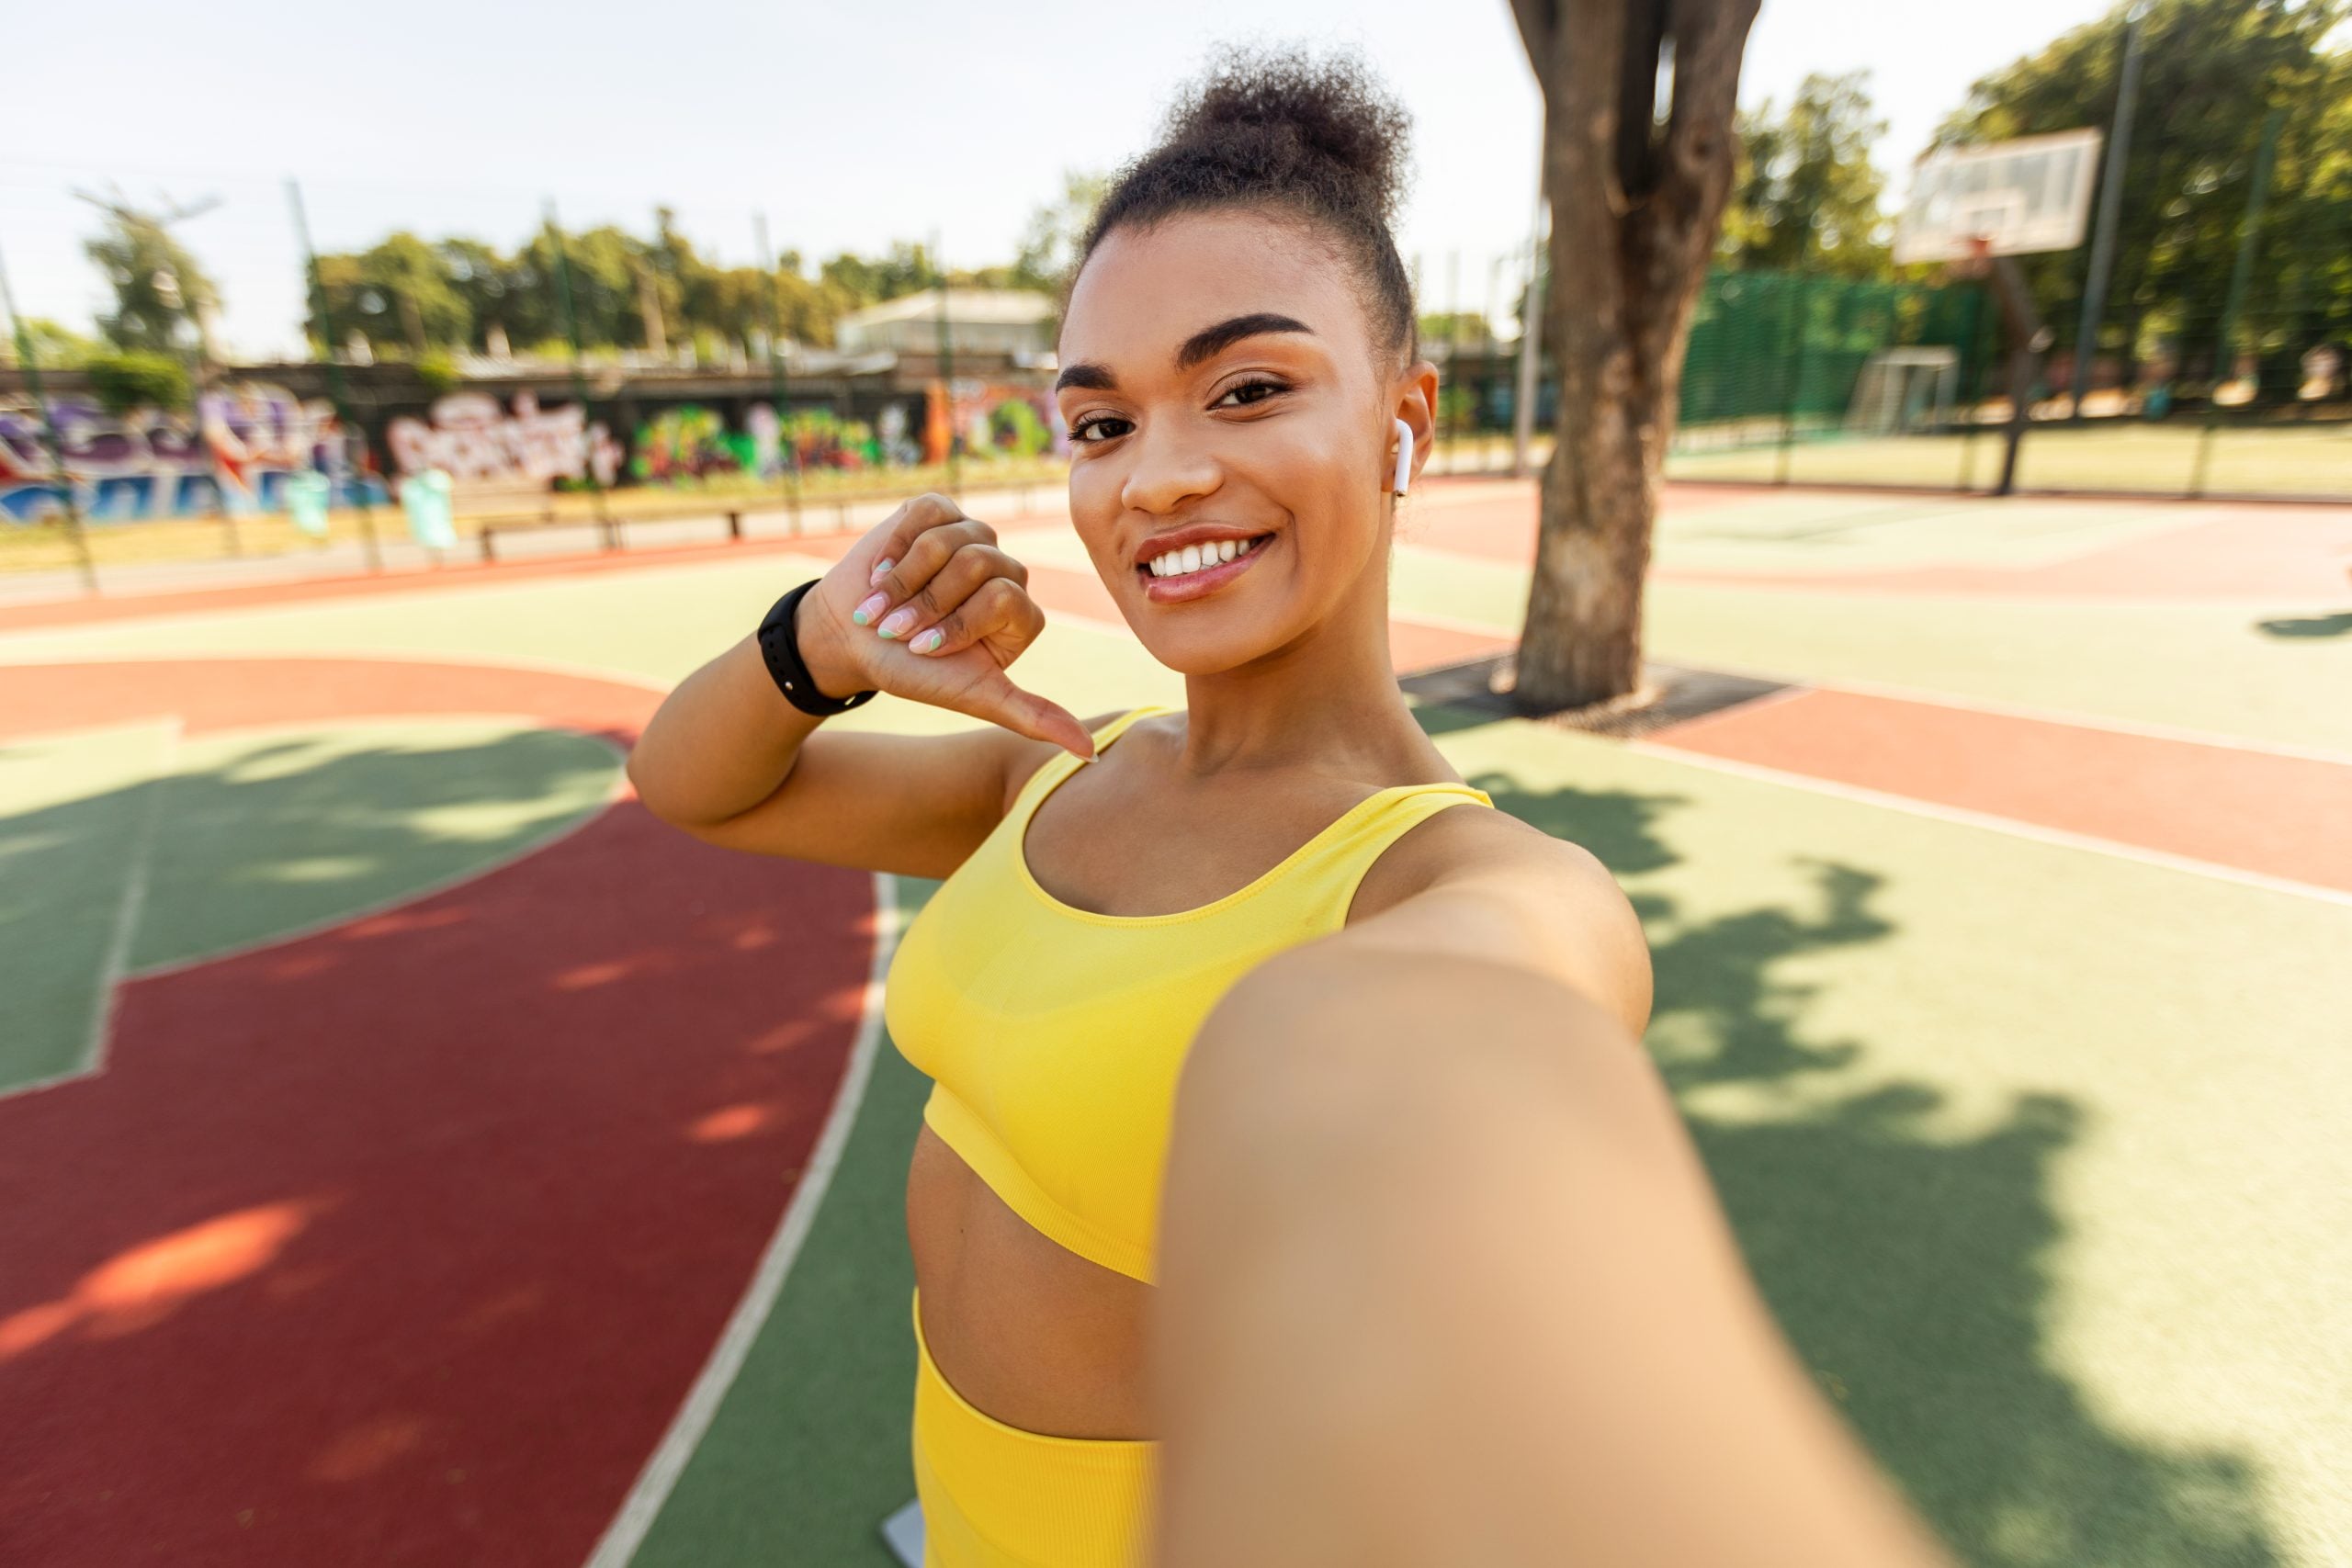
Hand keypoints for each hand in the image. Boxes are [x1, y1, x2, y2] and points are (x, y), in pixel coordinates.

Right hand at [791, 493, 1095, 758]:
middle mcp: (1004, 572)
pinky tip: (882, 571)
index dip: (956, 623)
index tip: (925, 650)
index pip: (1004, 598)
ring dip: (905, 578)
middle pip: (979, 563)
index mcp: (1020, 613)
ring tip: (884, 603)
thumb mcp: (974, 697)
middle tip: (898, 629)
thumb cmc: (912, 672)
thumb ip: (1032, 717)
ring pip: (949, 537)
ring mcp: (971, 537)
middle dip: (927, 602)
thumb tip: (1091, 753)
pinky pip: (927, 512)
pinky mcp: (938, 512)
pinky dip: (895, 545)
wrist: (851, 639)